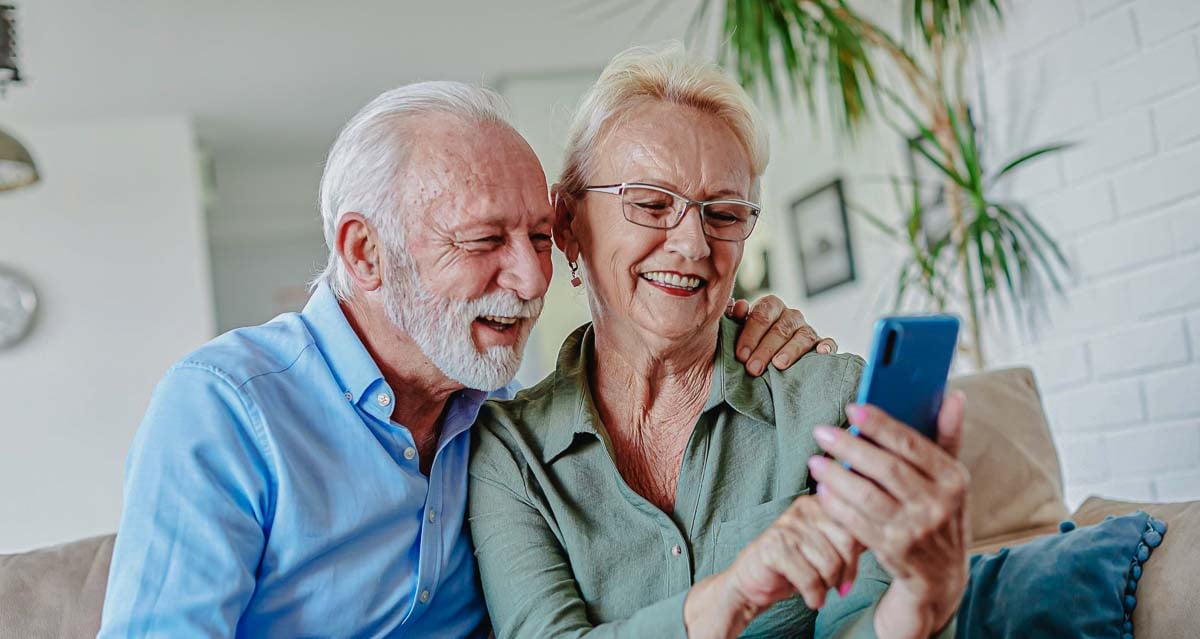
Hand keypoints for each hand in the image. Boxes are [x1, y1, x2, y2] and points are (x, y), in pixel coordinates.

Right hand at [684, 495, 861, 638]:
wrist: (753, 580)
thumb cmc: (795, 564)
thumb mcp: (827, 545)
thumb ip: (851, 536)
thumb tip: (885, 536)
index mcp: (819, 502)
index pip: (857, 522)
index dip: (859, 553)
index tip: (849, 573)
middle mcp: (803, 508)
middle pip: (847, 543)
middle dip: (846, 572)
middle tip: (838, 585)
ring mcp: (787, 526)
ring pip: (829, 563)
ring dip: (828, 586)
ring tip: (820, 589)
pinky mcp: (774, 547)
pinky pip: (809, 577)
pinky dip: (814, 595)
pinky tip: (811, 598)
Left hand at [726, 295, 837, 376]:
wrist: (770, 355)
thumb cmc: (751, 342)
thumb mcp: (740, 329)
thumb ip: (736, 318)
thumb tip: (739, 307)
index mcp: (771, 306)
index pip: (762, 314)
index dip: (750, 334)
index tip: (741, 355)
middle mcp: (791, 315)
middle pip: (780, 328)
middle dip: (765, 349)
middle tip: (753, 368)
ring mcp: (807, 329)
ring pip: (803, 336)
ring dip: (791, 350)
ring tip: (779, 365)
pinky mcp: (821, 344)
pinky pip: (829, 342)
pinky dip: (827, 346)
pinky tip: (821, 353)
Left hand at [806, 393, 969, 638]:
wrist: (942, 574)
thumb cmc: (941, 511)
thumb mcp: (951, 478)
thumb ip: (948, 436)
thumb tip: (954, 395)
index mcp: (954, 478)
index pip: (912, 444)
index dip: (881, 424)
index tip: (853, 407)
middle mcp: (939, 504)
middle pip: (886, 468)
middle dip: (849, 447)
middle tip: (822, 431)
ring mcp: (916, 529)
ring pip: (867, 496)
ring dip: (836, 476)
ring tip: (815, 460)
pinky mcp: (894, 549)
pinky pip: (857, 522)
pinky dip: (837, 504)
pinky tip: (823, 489)